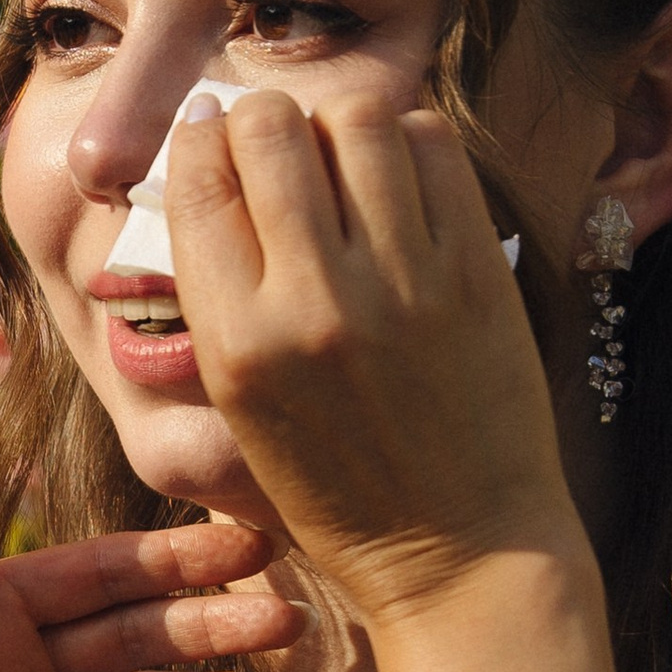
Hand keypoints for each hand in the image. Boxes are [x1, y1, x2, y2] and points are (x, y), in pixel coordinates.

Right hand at [167, 87, 586, 634]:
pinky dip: (410, 141)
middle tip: (282, 144)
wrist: (459, 554)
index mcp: (236, 342)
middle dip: (265, 120)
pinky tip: (401, 178)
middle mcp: (311, 302)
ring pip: (354, 117)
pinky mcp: (475, 270)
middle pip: (269, 126)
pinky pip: (432, 146)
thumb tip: (207, 173)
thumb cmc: (340, 491)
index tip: (213, 139)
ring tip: (347, 158)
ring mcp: (401, 281)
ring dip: (341, 123)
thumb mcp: (244, 410)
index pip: (196, 178)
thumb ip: (220, 298)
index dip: (201, 140)